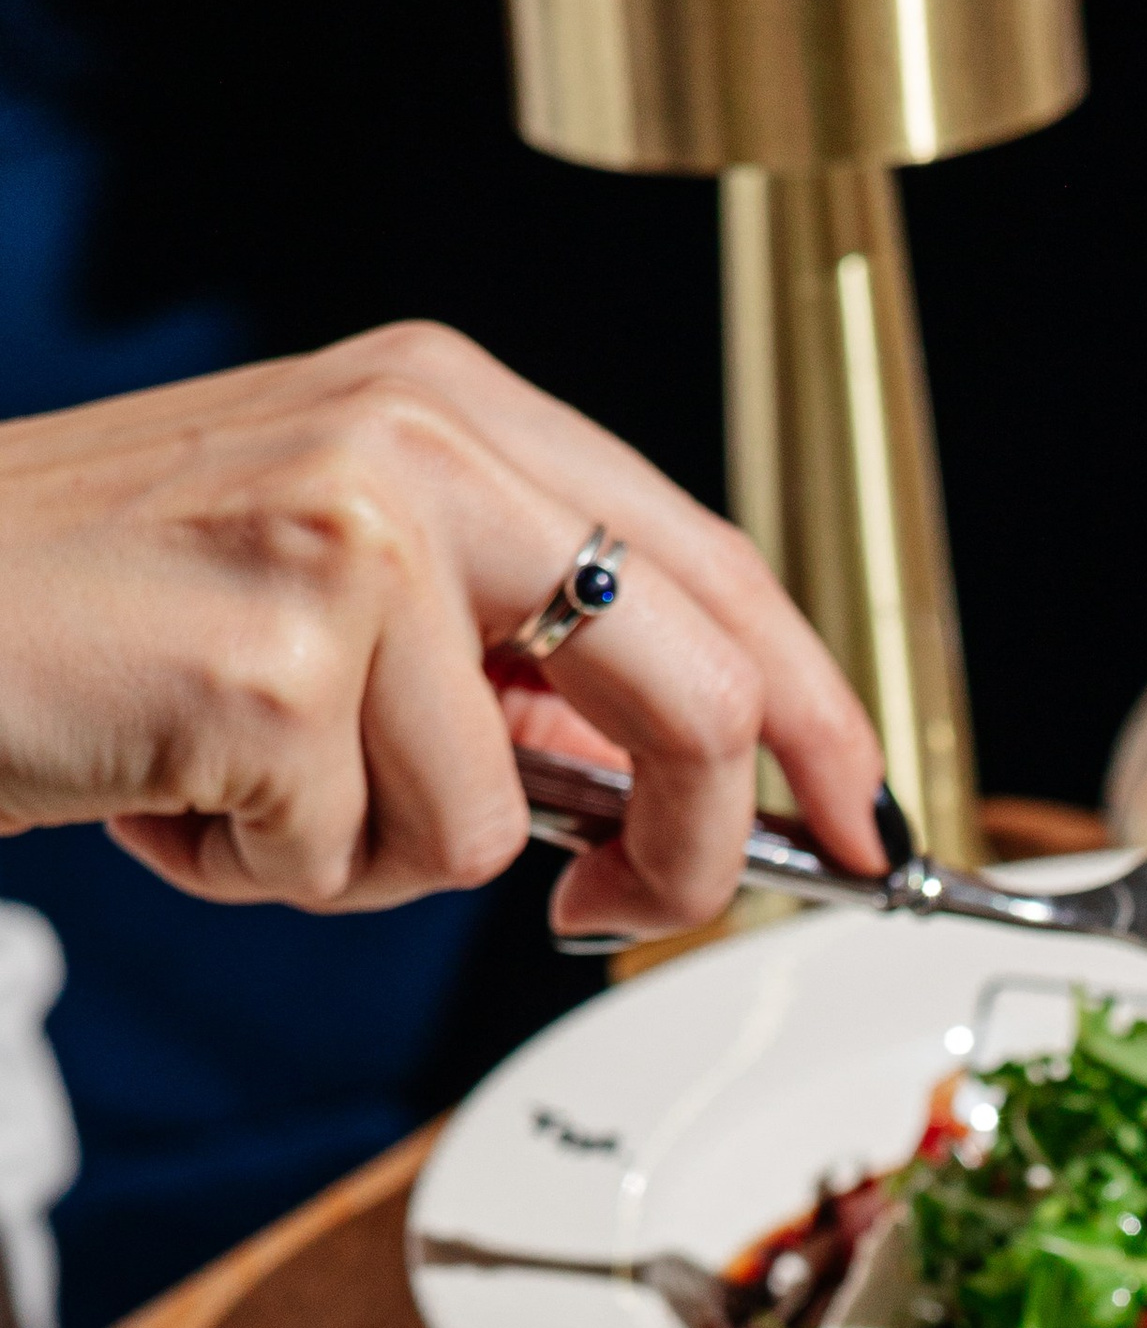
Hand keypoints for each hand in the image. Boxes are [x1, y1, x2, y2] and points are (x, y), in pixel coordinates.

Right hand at [0, 322, 884, 937]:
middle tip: (610, 920)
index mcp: (457, 407)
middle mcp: (424, 441)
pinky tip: (177, 791)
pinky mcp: (281, 656)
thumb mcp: (336, 597)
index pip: (720, 567)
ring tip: (239, 784)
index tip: (864, 829)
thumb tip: (660, 799)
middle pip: (693, 694)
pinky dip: (268, 875)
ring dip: (366, 861)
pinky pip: (362, 861)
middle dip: (686, 857)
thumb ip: (504, 667)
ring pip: (497, 821)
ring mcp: (356, 537)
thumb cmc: (100, 621)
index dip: (818, 717)